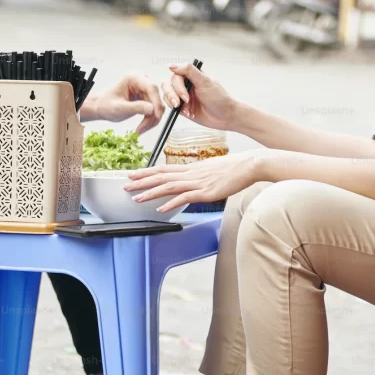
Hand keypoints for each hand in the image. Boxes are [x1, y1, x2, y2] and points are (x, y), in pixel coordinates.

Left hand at [89, 73, 163, 133]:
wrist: (100, 108)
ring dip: (151, 120)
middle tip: (144, 128)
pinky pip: (154, 110)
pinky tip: (142, 127)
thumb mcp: (119, 108)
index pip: (151, 88)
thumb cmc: (105, 105)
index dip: (156, 102)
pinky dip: (150, 120)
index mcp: (133, 78)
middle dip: (153, 115)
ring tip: (140, 130)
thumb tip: (152, 109)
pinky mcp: (145, 98)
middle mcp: (140, 82)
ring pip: (156, 106)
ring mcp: (143, 90)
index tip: (157, 115)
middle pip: (156, 98)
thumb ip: (136, 107)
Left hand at [124, 152, 260, 212]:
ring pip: (168, 186)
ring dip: (150, 192)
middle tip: (126, 185)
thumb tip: (193, 181)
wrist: (248, 165)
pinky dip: (170, 203)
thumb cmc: (234, 168)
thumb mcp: (212, 169)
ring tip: (135, 198)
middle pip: (161, 176)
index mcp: (192, 168)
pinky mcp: (205, 192)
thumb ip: (200, 176)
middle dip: (142, 181)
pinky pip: (184, 197)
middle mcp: (191, 173)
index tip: (134, 174)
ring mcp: (197, 182)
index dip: (147, 171)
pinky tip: (160, 208)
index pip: (164, 168)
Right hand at [162, 62, 238, 130]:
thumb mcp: (205, 82)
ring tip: (184, 108)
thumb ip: (189, 71)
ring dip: (173, 102)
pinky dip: (176, 110)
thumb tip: (172, 65)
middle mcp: (186, 84)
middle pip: (168, 85)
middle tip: (185, 101)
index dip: (178, 85)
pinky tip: (188, 113)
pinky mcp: (182, 108)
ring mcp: (183, 96)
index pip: (176, 75)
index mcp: (192, 76)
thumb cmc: (220, 98)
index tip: (185, 93)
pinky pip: (170, 106)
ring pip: (167, 95)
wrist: (225, 116)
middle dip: (173, 94)